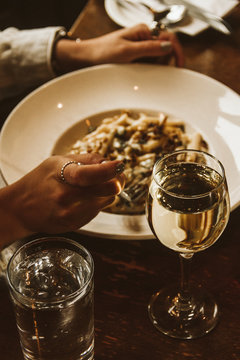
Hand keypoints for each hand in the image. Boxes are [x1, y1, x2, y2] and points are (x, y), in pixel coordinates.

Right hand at [1, 153, 124, 245]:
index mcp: (62, 176)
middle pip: (108, 190)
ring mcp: (71, 213)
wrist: (21, 208)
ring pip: (107, 200)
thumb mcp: (58, 161)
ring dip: (106, 192)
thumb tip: (111, 162)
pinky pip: (98, 211)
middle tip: (117, 175)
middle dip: (117, 181)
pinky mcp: (75, 225)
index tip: (120, 165)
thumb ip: (86, 160)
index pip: (89, 174)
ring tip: (90, 187)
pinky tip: (82, 199)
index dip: (108, 170)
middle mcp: (66, 196)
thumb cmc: (41, 180)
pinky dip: (97, 203)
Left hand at [54, 24, 183, 72]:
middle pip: (165, 50)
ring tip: (141, 71)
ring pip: (158, 58)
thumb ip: (149, 48)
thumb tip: (169, 47)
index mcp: (143, 31)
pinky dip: (149, 69)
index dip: (177, 52)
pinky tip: (140, 73)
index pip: (169, 39)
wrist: (87, 58)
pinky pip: (149, 63)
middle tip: (154, 71)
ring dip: (156, 66)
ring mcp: (140, 47)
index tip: (180, 65)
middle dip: (164, 61)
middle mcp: (144, 37)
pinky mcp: (136, 57)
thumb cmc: (103, 52)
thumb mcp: (127, 51)